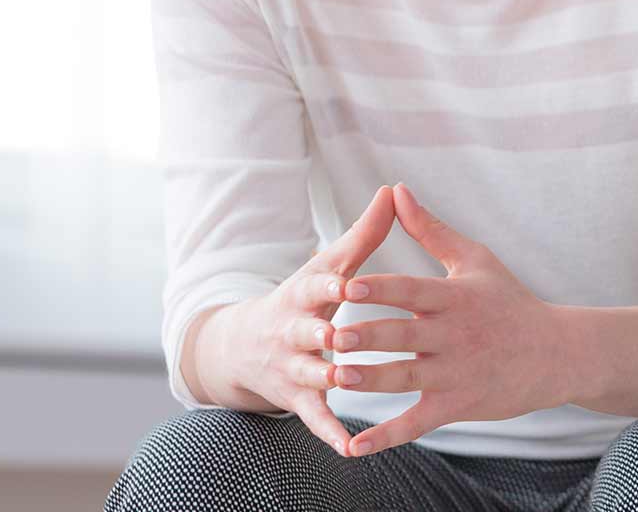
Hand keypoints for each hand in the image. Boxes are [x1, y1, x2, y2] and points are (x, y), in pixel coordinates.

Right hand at [195, 185, 395, 456]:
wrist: (243, 345)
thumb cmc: (304, 298)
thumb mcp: (327, 265)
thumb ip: (364, 234)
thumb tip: (394, 189)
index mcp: (303, 295)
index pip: (316, 287)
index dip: (331, 285)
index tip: (349, 282)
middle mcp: (292, 331)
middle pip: (306, 331)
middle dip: (321, 333)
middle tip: (341, 335)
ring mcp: (292, 367)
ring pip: (309, 373)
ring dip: (326, 377)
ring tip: (347, 381)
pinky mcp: (297, 399)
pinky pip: (314, 418)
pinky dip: (330, 432)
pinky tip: (350, 447)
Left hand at [333, 183, 572, 456]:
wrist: (558, 353)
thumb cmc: (511, 302)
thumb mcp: (476, 260)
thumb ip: (430, 229)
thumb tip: (396, 191)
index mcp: (455, 298)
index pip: (412, 291)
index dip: (381, 289)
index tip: (349, 285)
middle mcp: (454, 335)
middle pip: (405, 335)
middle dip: (369, 336)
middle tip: (334, 335)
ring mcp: (456, 373)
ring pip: (406, 377)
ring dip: (371, 380)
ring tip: (337, 378)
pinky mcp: (457, 405)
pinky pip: (417, 423)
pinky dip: (386, 436)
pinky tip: (354, 447)